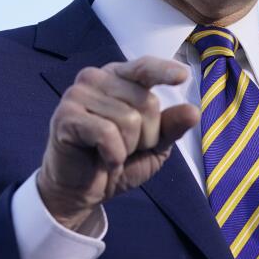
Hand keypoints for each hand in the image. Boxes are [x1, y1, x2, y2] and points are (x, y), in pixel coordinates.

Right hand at [38, 57, 199, 230]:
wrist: (81, 191)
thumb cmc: (117, 160)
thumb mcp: (154, 145)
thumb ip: (171, 126)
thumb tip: (193, 112)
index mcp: (118, 77)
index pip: (144, 68)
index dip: (164, 71)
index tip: (183, 76)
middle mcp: (96, 78)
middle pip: (146, 102)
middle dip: (146, 135)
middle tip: (126, 148)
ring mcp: (77, 94)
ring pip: (128, 119)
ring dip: (128, 148)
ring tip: (112, 153)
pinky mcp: (65, 117)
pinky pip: (106, 133)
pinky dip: (113, 155)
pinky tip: (104, 160)